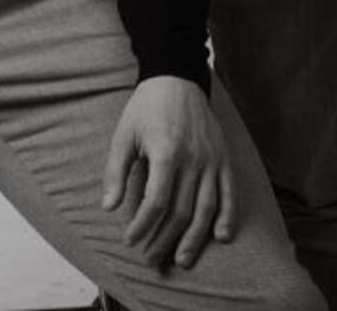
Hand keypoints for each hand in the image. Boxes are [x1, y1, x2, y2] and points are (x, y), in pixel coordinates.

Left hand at [102, 76, 234, 269]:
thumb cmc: (146, 107)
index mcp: (165, 151)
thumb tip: (108, 207)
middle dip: (165, 239)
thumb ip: (116, 171)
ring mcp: (211, 159)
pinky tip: (221, 236)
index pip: (156, 201)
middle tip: (152, 258)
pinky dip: (228, 216)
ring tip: (183, 259)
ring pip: (206, 208)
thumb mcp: (124, 134)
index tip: (131, 240)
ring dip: (195, 238)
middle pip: (181, 211)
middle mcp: (192, 158)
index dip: (143, 225)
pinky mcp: (223, 158)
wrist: (176, 78)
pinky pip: (229, 192)